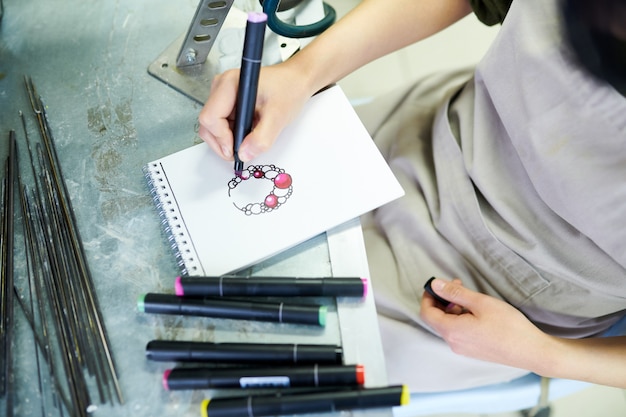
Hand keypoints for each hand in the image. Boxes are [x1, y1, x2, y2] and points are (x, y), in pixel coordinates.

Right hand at [198, 62, 312, 162]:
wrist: (296, 81)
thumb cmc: (289, 89)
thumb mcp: (278, 116)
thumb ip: (261, 138)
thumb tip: (244, 154)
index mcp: (229, 84)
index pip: (211, 118)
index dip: (222, 138)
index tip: (237, 150)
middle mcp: (221, 88)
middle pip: (207, 125)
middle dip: (222, 143)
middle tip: (242, 152)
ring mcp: (222, 96)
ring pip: (212, 128)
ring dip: (227, 141)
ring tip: (248, 141)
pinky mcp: (226, 104)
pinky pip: (220, 126)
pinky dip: (231, 136)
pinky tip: (247, 134)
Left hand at [420, 278, 551, 370]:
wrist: (532, 351)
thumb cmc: (509, 326)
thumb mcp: (481, 303)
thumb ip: (455, 293)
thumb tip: (435, 284)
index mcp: (452, 331)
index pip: (427, 313)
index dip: (428, 297)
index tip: (437, 284)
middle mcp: (454, 343)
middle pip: (436, 319)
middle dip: (442, 299)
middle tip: (457, 285)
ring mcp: (463, 349)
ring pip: (448, 325)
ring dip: (453, 308)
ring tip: (470, 296)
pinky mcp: (473, 350)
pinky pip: (458, 332)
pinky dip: (461, 318)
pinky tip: (476, 311)